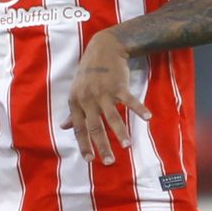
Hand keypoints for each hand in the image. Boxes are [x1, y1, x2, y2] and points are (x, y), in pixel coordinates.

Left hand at [62, 28, 149, 165]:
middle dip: (102, 146)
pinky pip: (129, 100)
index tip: (90, 160)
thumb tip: (64, 126)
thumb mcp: (77, 91)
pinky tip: (147, 118)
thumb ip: (73, 111)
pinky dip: (139, 109)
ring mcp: (103, 92)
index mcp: (76, 102)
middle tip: (109, 162)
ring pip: (112, 117)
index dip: (84, 144)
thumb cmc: (89, 73)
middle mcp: (88, 99)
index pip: (79, 128)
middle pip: (95, 127)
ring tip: (126, 146)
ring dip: (120, 133)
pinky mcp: (118, 85)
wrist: (103, 48)